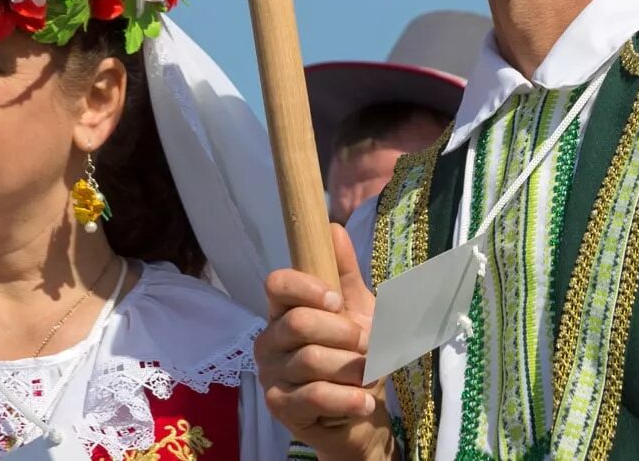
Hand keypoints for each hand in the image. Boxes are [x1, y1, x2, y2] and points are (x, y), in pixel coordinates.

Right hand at [255, 223, 393, 460]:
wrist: (361, 410)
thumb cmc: (356, 354)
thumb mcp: (359, 309)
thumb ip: (345, 273)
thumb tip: (332, 228)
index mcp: (284, 310)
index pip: (276, 284)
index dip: (306, 287)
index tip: (335, 300)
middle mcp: (269, 340)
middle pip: (299, 322)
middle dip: (344, 332)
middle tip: (367, 344)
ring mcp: (271, 375)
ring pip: (312, 360)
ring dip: (352, 367)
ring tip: (369, 374)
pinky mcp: (280, 408)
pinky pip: (315, 397)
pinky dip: (349, 398)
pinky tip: (365, 401)